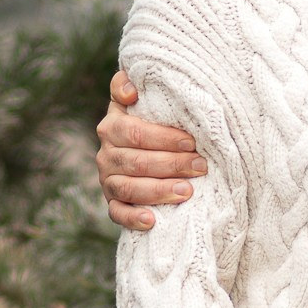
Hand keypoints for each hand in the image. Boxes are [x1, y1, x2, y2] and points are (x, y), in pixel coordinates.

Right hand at [97, 69, 204, 232]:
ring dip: (159, 191)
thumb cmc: (153, 123)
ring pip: (129, 189)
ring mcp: (108, 181)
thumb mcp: (144, 102)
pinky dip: (133, 218)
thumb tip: (130, 87)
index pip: (133, 132)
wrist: (145, 150)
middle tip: (201, 167)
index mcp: (112, 127)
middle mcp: (106, 154)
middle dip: (171, 165)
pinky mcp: (113, 203)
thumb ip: (131, 86)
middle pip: (135, 162)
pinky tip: (152, 221)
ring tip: (187, 191)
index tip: (192, 142)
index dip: (163, 138)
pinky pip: (117, 214)